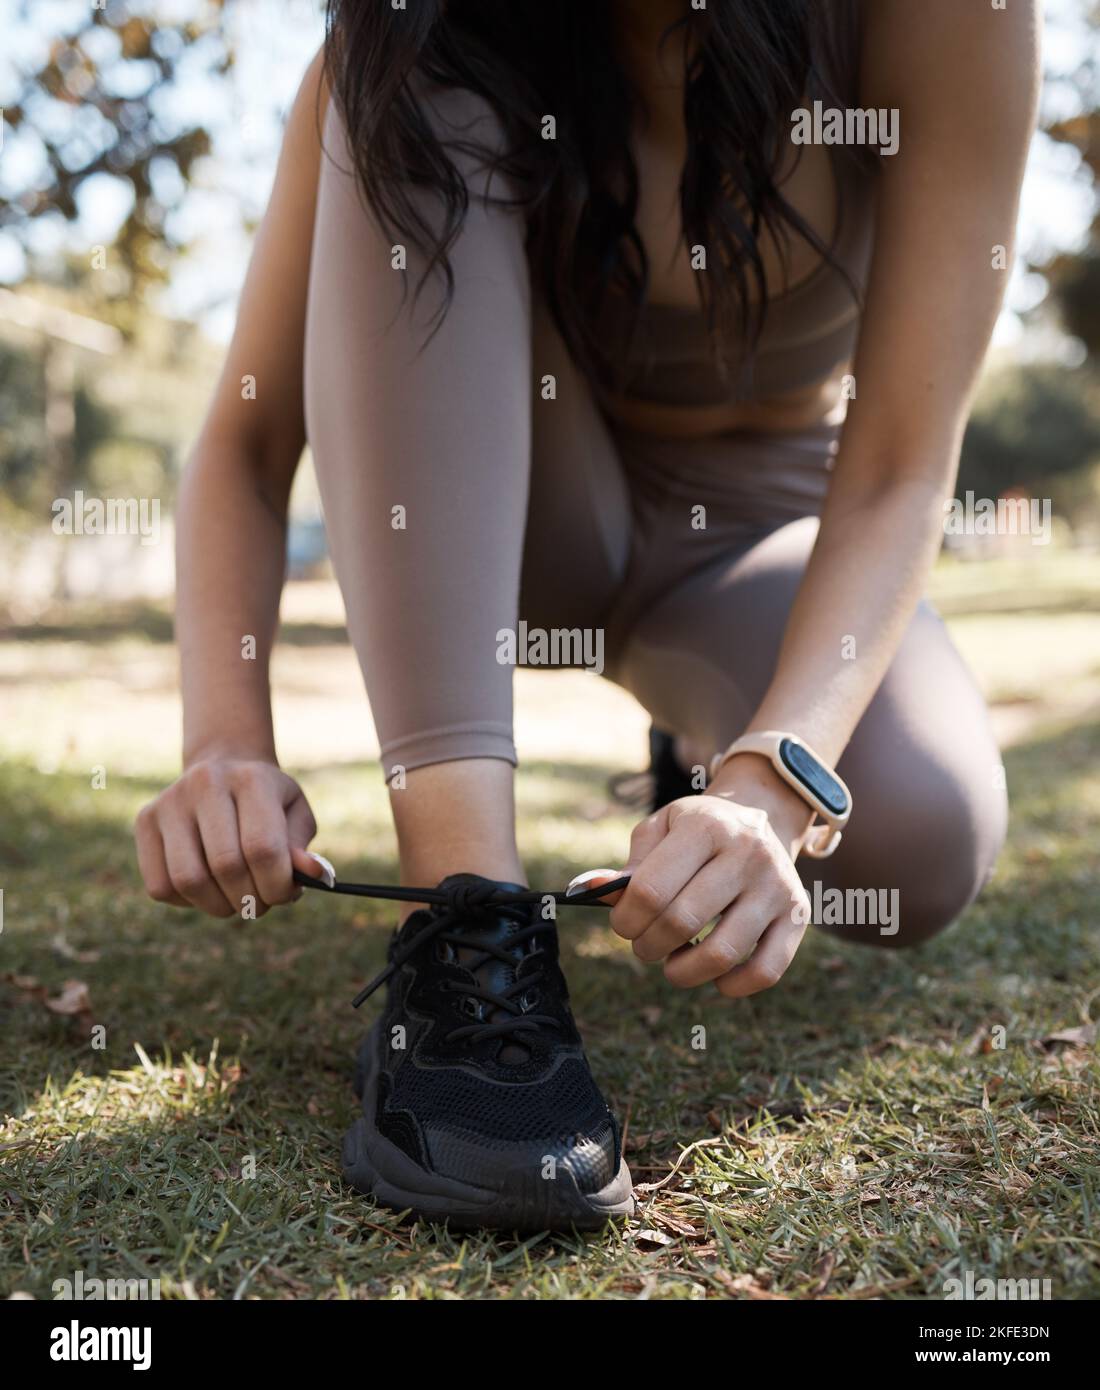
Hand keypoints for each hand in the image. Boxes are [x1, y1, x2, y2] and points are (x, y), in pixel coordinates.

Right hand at [135, 757, 321, 918]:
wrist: (222, 767)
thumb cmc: (266, 800)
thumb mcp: (295, 814)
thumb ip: (301, 847)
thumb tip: (312, 875)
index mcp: (251, 779)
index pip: (262, 849)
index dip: (277, 886)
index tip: (285, 895)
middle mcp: (205, 784)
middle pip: (226, 867)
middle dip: (250, 899)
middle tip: (261, 902)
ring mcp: (169, 802)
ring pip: (188, 880)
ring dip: (218, 906)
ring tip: (236, 901)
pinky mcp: (144, 822)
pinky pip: (161, 886)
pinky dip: (188, 902)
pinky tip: (207, 888)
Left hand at [576, 788, 810, 996]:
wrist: (762, 819)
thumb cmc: (697, 832)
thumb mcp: (661, 831)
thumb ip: (628, 866)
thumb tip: (589, 890)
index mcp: (706, 826)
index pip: (651, 890)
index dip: (625, 919)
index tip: (623, 924)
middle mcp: (748, 852)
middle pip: (681, 922)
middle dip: (648, 946)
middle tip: (644, 945)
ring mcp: (777, 886)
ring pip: (722, 953)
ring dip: (683, 972)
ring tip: (673, 963)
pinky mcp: (798, 915)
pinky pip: (765, 971)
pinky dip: (731, 986)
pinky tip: (713, 976)